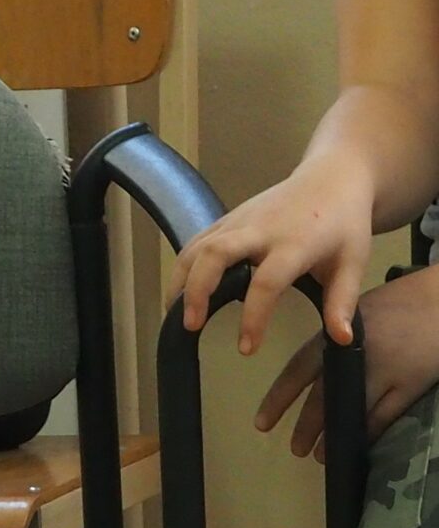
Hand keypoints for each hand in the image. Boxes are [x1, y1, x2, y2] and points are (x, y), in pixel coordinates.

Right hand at [170, 154, 375, 352]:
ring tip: (174, 313)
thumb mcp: (354, 263)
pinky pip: (196, 241)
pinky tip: (181, 290)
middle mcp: (259, 229)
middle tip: (190, 325)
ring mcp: (238, 220)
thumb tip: (340, 340)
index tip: (246, 348)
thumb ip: (342, 301)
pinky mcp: (226, 218)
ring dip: (181, 280)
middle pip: (214, 255)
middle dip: (197, 290)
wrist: (331, 179)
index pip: (266, 282)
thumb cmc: (344, 225)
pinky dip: (183, 267)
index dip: (253, 317)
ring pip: (197, 246)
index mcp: (294, 243)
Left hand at [256, 265, 438, 457]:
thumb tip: (315, 370)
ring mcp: (385, 373)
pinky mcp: (410, 386)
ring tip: (319, 455)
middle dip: (306, 426)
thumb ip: (335, 340)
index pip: (299, 369)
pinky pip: (385, 416)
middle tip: (293, 448)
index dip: (279, 398)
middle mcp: (356, 355)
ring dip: (334, 436)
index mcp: (336, 335)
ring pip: (352, 411)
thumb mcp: (356, 313)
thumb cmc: (399, 303)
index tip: (262, 423)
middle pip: (323, 397)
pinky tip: (357, 445)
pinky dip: (369, 433)